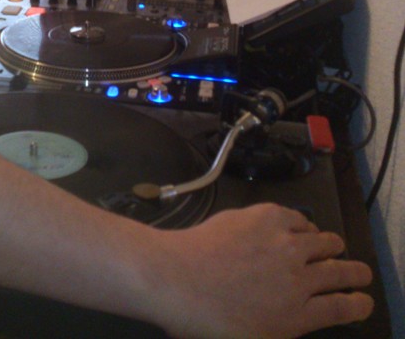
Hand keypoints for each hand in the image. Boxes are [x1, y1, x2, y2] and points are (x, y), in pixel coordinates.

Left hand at [152, 203, 372, 337]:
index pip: (343, 309)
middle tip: (360, 271)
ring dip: (332, 245)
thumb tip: (292, 318)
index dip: (358, 304)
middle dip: (355, 272)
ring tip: (332, 246)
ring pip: (324, 241)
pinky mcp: (267, 216)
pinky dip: (304, 224)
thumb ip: (278, 328)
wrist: (178, 279)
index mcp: (297, 315)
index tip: (364, 300)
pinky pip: (297, 217)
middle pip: (341, 272)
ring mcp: (285, 244)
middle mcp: (299, 278)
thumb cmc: (207, 322)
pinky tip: (301, 226)